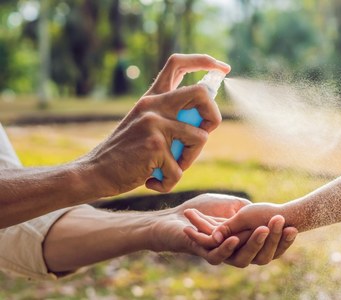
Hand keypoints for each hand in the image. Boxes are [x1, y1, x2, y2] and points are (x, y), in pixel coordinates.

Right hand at [81, 54, 230, 195]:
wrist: (95, 172)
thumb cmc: (126, 153)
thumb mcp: (145, 124)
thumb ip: (171, 116)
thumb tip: (208, 116)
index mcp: (152, 97)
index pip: (178, 63)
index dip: (204, 61)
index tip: (223, 68)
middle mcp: (153, 105)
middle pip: (201, 94)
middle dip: (213, 116)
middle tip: (204, 133)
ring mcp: (154, 124)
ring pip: (200, 138)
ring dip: (190, 159)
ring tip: (170, 167)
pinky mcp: (155, 146)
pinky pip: (180, 169)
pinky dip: (170, 182)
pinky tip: (153, 181)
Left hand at [148, 194, 296, 267]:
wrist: (175, 217)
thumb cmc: (203, 210)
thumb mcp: (233, 206)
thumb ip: (249, 211)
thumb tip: (271, 212)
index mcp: (247, 244)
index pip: (271, 247)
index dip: (283, 240)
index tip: (294, 227)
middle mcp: (237, 254)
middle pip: (261, 255)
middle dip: (273, 239)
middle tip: (281, 222)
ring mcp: (222, 256)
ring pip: (242, 258)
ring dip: (253, 243)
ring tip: (263, 229)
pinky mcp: (205, 254)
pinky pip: (218, 256)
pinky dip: (226, 247)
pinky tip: (233, 239)